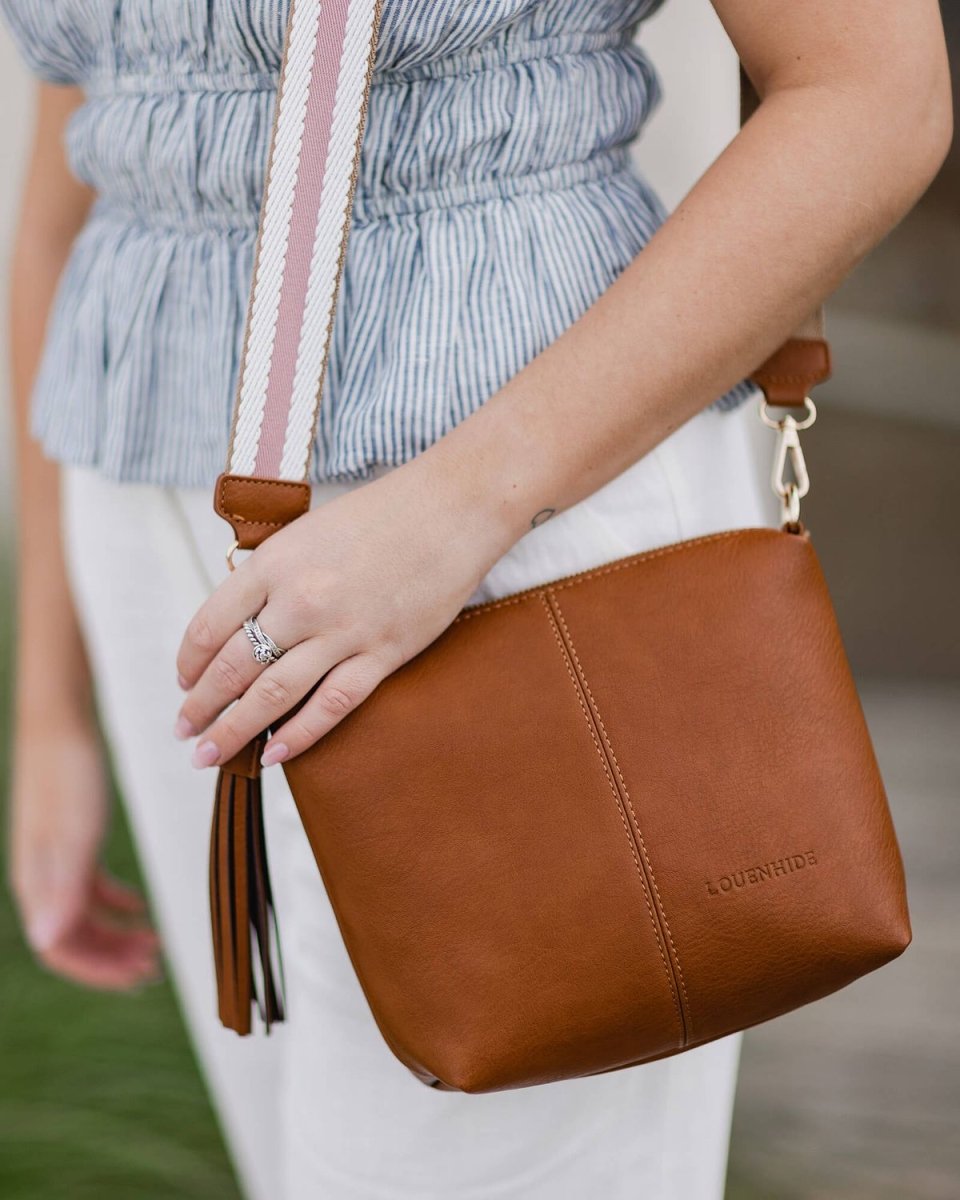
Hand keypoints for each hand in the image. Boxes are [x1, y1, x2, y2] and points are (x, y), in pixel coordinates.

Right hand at [9, 714, 159, 989]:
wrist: (62, 725)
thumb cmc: (67, 775)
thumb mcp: (73, 835)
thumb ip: (62, 889)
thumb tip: (48, 942)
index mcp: (38, 884)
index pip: (61, 949)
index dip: (98, 971)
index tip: (137, 977)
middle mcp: (42, 879)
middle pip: (73, 939)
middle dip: (111, 959)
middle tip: (153, 967)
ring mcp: (55, 861)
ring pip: (84, 916)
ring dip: (116, 935)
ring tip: (153, 944)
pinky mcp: (71, 842)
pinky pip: (90, 888)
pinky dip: (116, 903)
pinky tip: (141, 908)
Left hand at [175, 457, 512, 767]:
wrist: (450, 510)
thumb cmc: (380, 515)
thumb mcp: (307, 533)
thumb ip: (272, 577)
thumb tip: (241, 626)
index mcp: (274, 563)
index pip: (210, 626)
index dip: (189, 663)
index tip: (182, 684)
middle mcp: (300, 600)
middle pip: (234, 668)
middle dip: (201, 707)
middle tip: (184, 733)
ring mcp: (342, 630)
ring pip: (272, 696)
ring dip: (234, 730)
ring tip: (210, 754)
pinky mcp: (382, 653)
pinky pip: (330, 705)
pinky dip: (298, 736)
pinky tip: (273, 754)